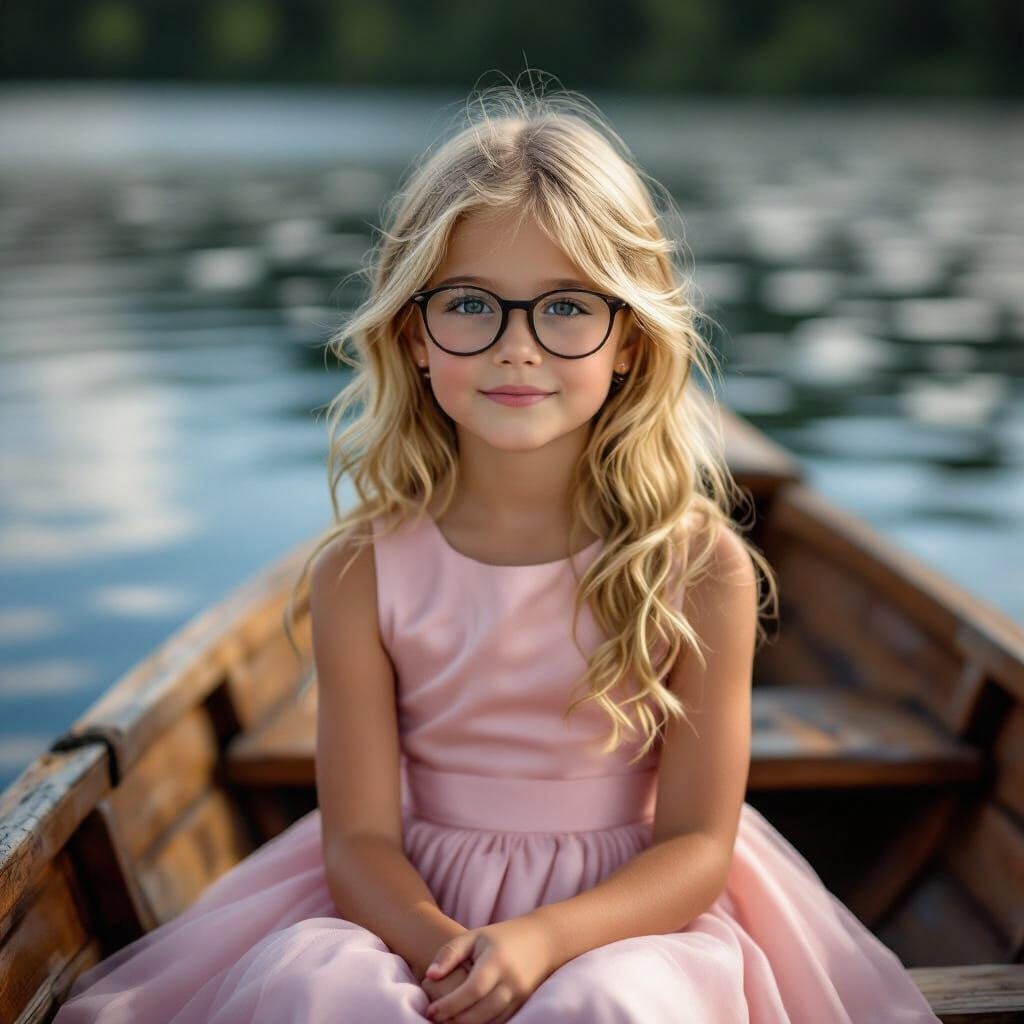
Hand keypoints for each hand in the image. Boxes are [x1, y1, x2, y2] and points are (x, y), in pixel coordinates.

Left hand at [422, 914, 559, 1023]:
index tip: (430, 1011)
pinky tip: (466, 1021)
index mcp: (496, 960)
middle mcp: (511, 981)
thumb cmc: (501, 937)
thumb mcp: (474, 936)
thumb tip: (430, 976)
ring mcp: (520, 995)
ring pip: (491, 1022)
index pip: (472, 990)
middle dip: (455, 1021)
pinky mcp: (523, 1004)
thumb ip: (450, 953)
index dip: (450, 1005)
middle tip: (435, 1020)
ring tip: (448, 1022)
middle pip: (481, 1012)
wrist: (543, 940)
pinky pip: (500, 1022)